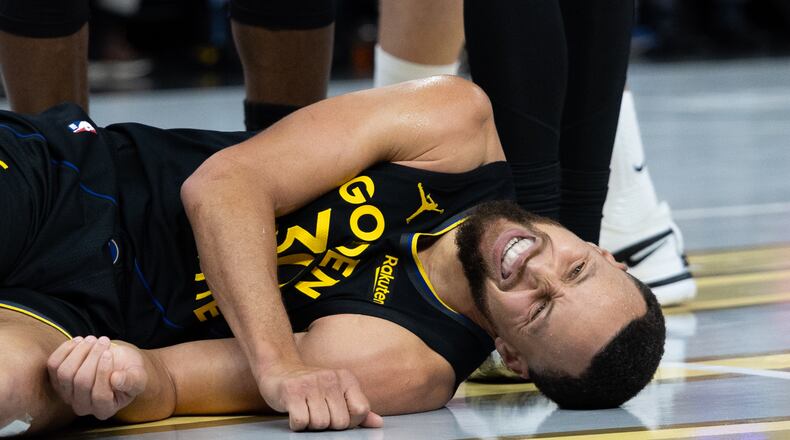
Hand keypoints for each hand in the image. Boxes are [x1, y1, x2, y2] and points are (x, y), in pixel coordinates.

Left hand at [46, 336, 147, 419]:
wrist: (118, 364)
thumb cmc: (130, 371)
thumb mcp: (138, 376)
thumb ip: (131, 381)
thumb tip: (116, 379)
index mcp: (105, 409)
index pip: (100, 395)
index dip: (103, 373)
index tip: (109, 353)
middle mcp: (83, 406)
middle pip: (81, 382)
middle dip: (92, 357)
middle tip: (104, 340)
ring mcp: (67, 395)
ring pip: (65, 373)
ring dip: (79, 352)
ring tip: (92, 339)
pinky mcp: (57, 381)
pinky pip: (54, 365)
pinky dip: (65, 350)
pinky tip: (79, 341)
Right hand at [257, 363, 382, 430]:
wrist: (279, 369)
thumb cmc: (311, 387)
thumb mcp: (337, 393)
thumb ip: (356, 408)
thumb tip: (378, 423)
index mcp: (346, 379)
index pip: (361, 410)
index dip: (349, 421)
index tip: (336, 414)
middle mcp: (331, 378)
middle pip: (340, 422)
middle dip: (328, 425)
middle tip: (317, 412)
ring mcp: (311, 384)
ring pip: (320, 424)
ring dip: (310, 424)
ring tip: (305, 410)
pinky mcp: (292, 391)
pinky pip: (301, 422)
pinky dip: (297, 424)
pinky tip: (294, 411)